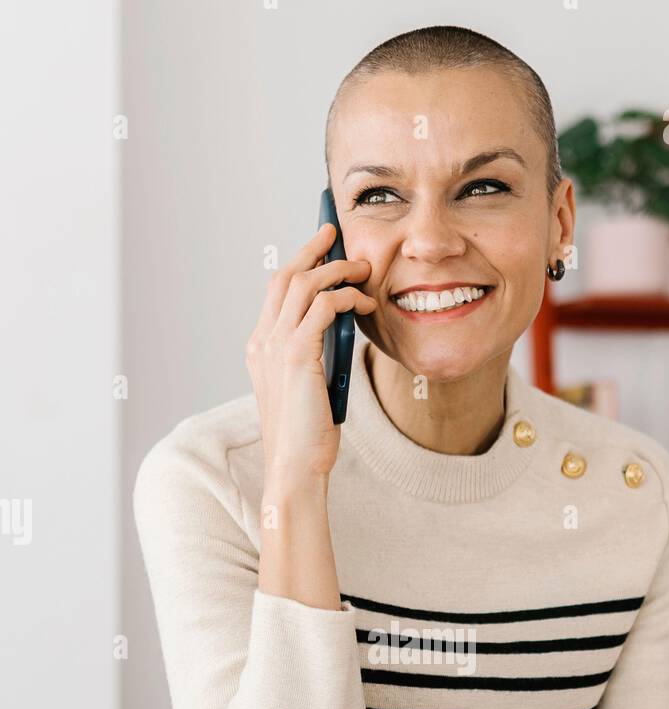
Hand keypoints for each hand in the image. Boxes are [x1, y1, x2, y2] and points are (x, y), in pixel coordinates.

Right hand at [246, 223, 374, 493]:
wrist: (295, 468)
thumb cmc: (306, 438)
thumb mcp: (309, 389)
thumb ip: (316, 357)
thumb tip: (340, 331)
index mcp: (261, 349)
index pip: (277, 292)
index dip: (299, 264)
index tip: (321, 248)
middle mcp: (262, 342)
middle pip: (286, 276)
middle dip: (312, 250)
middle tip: (336, 234)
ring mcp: (276, 346)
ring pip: (305, 284)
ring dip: (337, 270)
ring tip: (362, 269)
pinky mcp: (297, 355)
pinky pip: (324, 306)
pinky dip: (346, 297)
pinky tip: (364, 303)